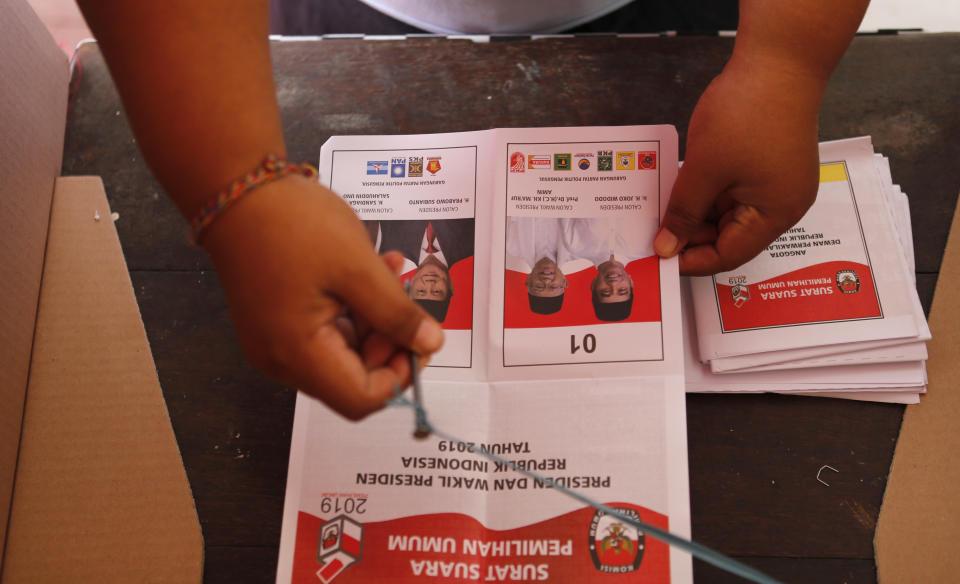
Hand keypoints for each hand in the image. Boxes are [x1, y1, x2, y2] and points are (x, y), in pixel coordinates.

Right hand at [201, 175, 443, 419]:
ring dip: (375, 318)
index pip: (360, 398)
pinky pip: (323, 330)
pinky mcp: (274, 321)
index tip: (420, 338)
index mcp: (297, 354)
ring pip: (341, 351)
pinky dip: (352, 308)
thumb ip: (396, 314)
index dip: (398, 375)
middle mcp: (280, 360)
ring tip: (394, 270)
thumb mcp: (358, 268)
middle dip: (389, 342)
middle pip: (351, 378)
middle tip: (409, 297)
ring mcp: (274, 341)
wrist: (234, 188)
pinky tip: (372, 270)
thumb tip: (430, 346)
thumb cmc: (295, 225)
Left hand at [654, 61, 821, 275]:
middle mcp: (782, 205)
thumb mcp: (705, 169)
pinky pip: (733, 190)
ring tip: (662, 209)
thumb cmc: (745, 114)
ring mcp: (777, 183)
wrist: (778, 60)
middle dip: (692, 236)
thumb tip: (667, 249)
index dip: (692, 260)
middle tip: (654, 232)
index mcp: (775, 214)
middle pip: (731, 237)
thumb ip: (684, 213)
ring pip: (729, 213)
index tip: (659, 258)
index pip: (729, 255)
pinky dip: (708, 192)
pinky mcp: (768, 164)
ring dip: (697, 213)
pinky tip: (681, 188)